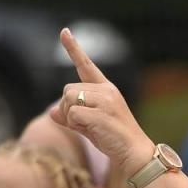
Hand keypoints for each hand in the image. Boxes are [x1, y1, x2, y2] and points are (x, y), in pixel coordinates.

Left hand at [53, 28, 154, 171]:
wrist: (135, 154)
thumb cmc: (114, 140)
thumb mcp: (90, 125)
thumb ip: (71, 116)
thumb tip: (52, 113)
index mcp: (107, 89)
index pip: (86, 65)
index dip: (73, 48)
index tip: (64, 32)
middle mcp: (107, 91)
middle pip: (68, 90)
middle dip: (68, 108)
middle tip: (84, 125)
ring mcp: (106, 101)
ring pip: (68, 100)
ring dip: (70, 117)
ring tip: (88, 128)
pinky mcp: (101, 113)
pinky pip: (72, 114)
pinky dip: (75, 125)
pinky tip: (91, 132)